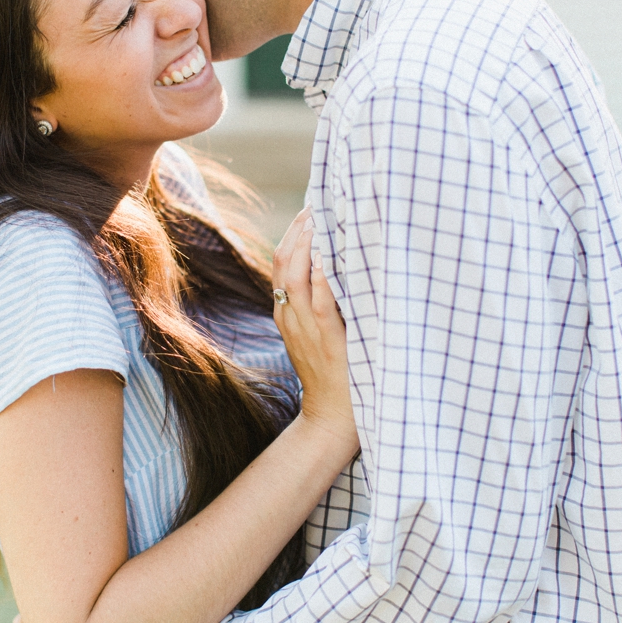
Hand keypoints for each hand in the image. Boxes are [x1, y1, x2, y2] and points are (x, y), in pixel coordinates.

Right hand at [272, 208, 354, 449]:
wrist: (332, 419)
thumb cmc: (336, 376)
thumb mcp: (318, 336)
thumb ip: (320, 307)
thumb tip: (340, 269)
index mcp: (286, 314)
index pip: (281, 263)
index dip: (293, 233)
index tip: (311, 208)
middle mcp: (290, 317)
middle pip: (283, 261)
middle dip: (299, 228)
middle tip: (319, 203)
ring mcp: (306, 328)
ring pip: (295, 274)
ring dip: (310, 243)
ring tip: (324, 218)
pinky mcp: (327, 339)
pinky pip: (320, 300)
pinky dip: (325, 274)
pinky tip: (334, 254)